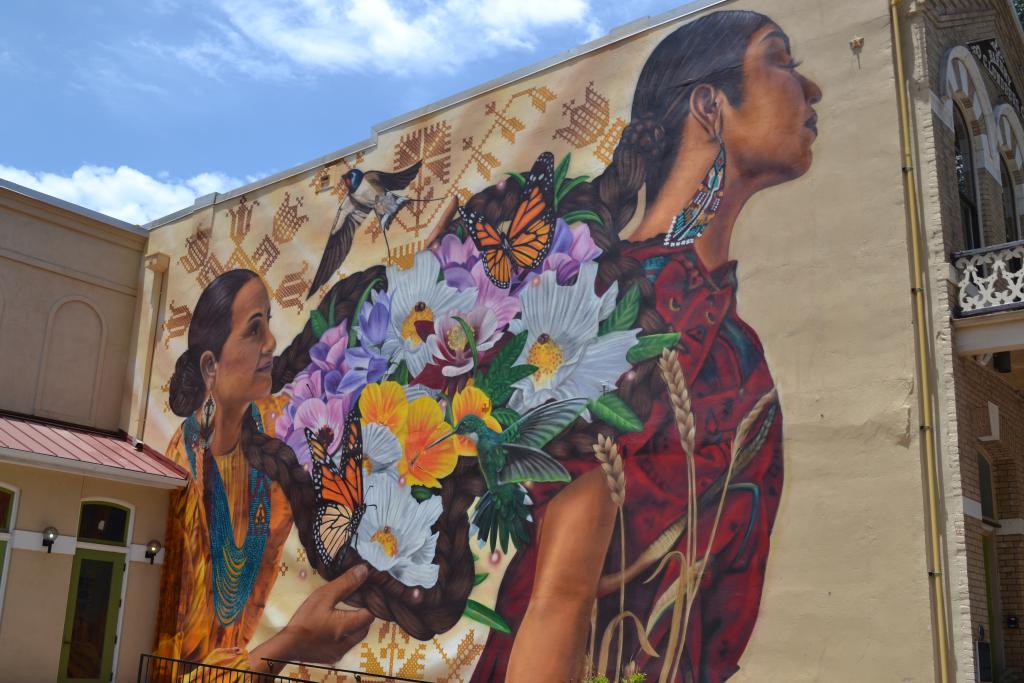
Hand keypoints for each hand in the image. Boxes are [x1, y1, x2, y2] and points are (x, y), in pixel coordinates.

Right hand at [248, 564, 374, 671]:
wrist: (285, 646)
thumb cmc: (304, 620)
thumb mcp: (323, 596)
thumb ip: (345, 583)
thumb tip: (364, 570)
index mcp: (347, 627)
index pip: (370, 614)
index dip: (369, 603)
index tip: (363, 594)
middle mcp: (347, 643)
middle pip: (365, 626)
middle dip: (362, 614)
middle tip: (354, 602)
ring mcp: (340, 652)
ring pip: (356, 637)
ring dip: (354, 625)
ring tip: (344, 613)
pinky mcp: (332, 657)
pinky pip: (345, 645)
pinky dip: (344, 636)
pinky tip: (333, 627)